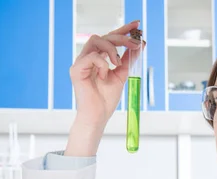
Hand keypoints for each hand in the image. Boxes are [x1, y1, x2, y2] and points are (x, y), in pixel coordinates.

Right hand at [66, 20, 144, 155]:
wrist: (99, 115)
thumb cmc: (107, 99)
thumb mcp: (122, 75)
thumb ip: (128, 60)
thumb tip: (140, 45)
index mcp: (99, 58)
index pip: (110, 38)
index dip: (123, 30)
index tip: (137, 25)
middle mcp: (88, 57)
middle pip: (104, 36)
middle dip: (122, 38)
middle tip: (135, 44)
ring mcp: (81, 62)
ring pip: (96, 40)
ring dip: (112, 48)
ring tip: (117, 62)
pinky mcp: (76, 69)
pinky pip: (92, 56)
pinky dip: (103, 64)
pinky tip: (105, 74)